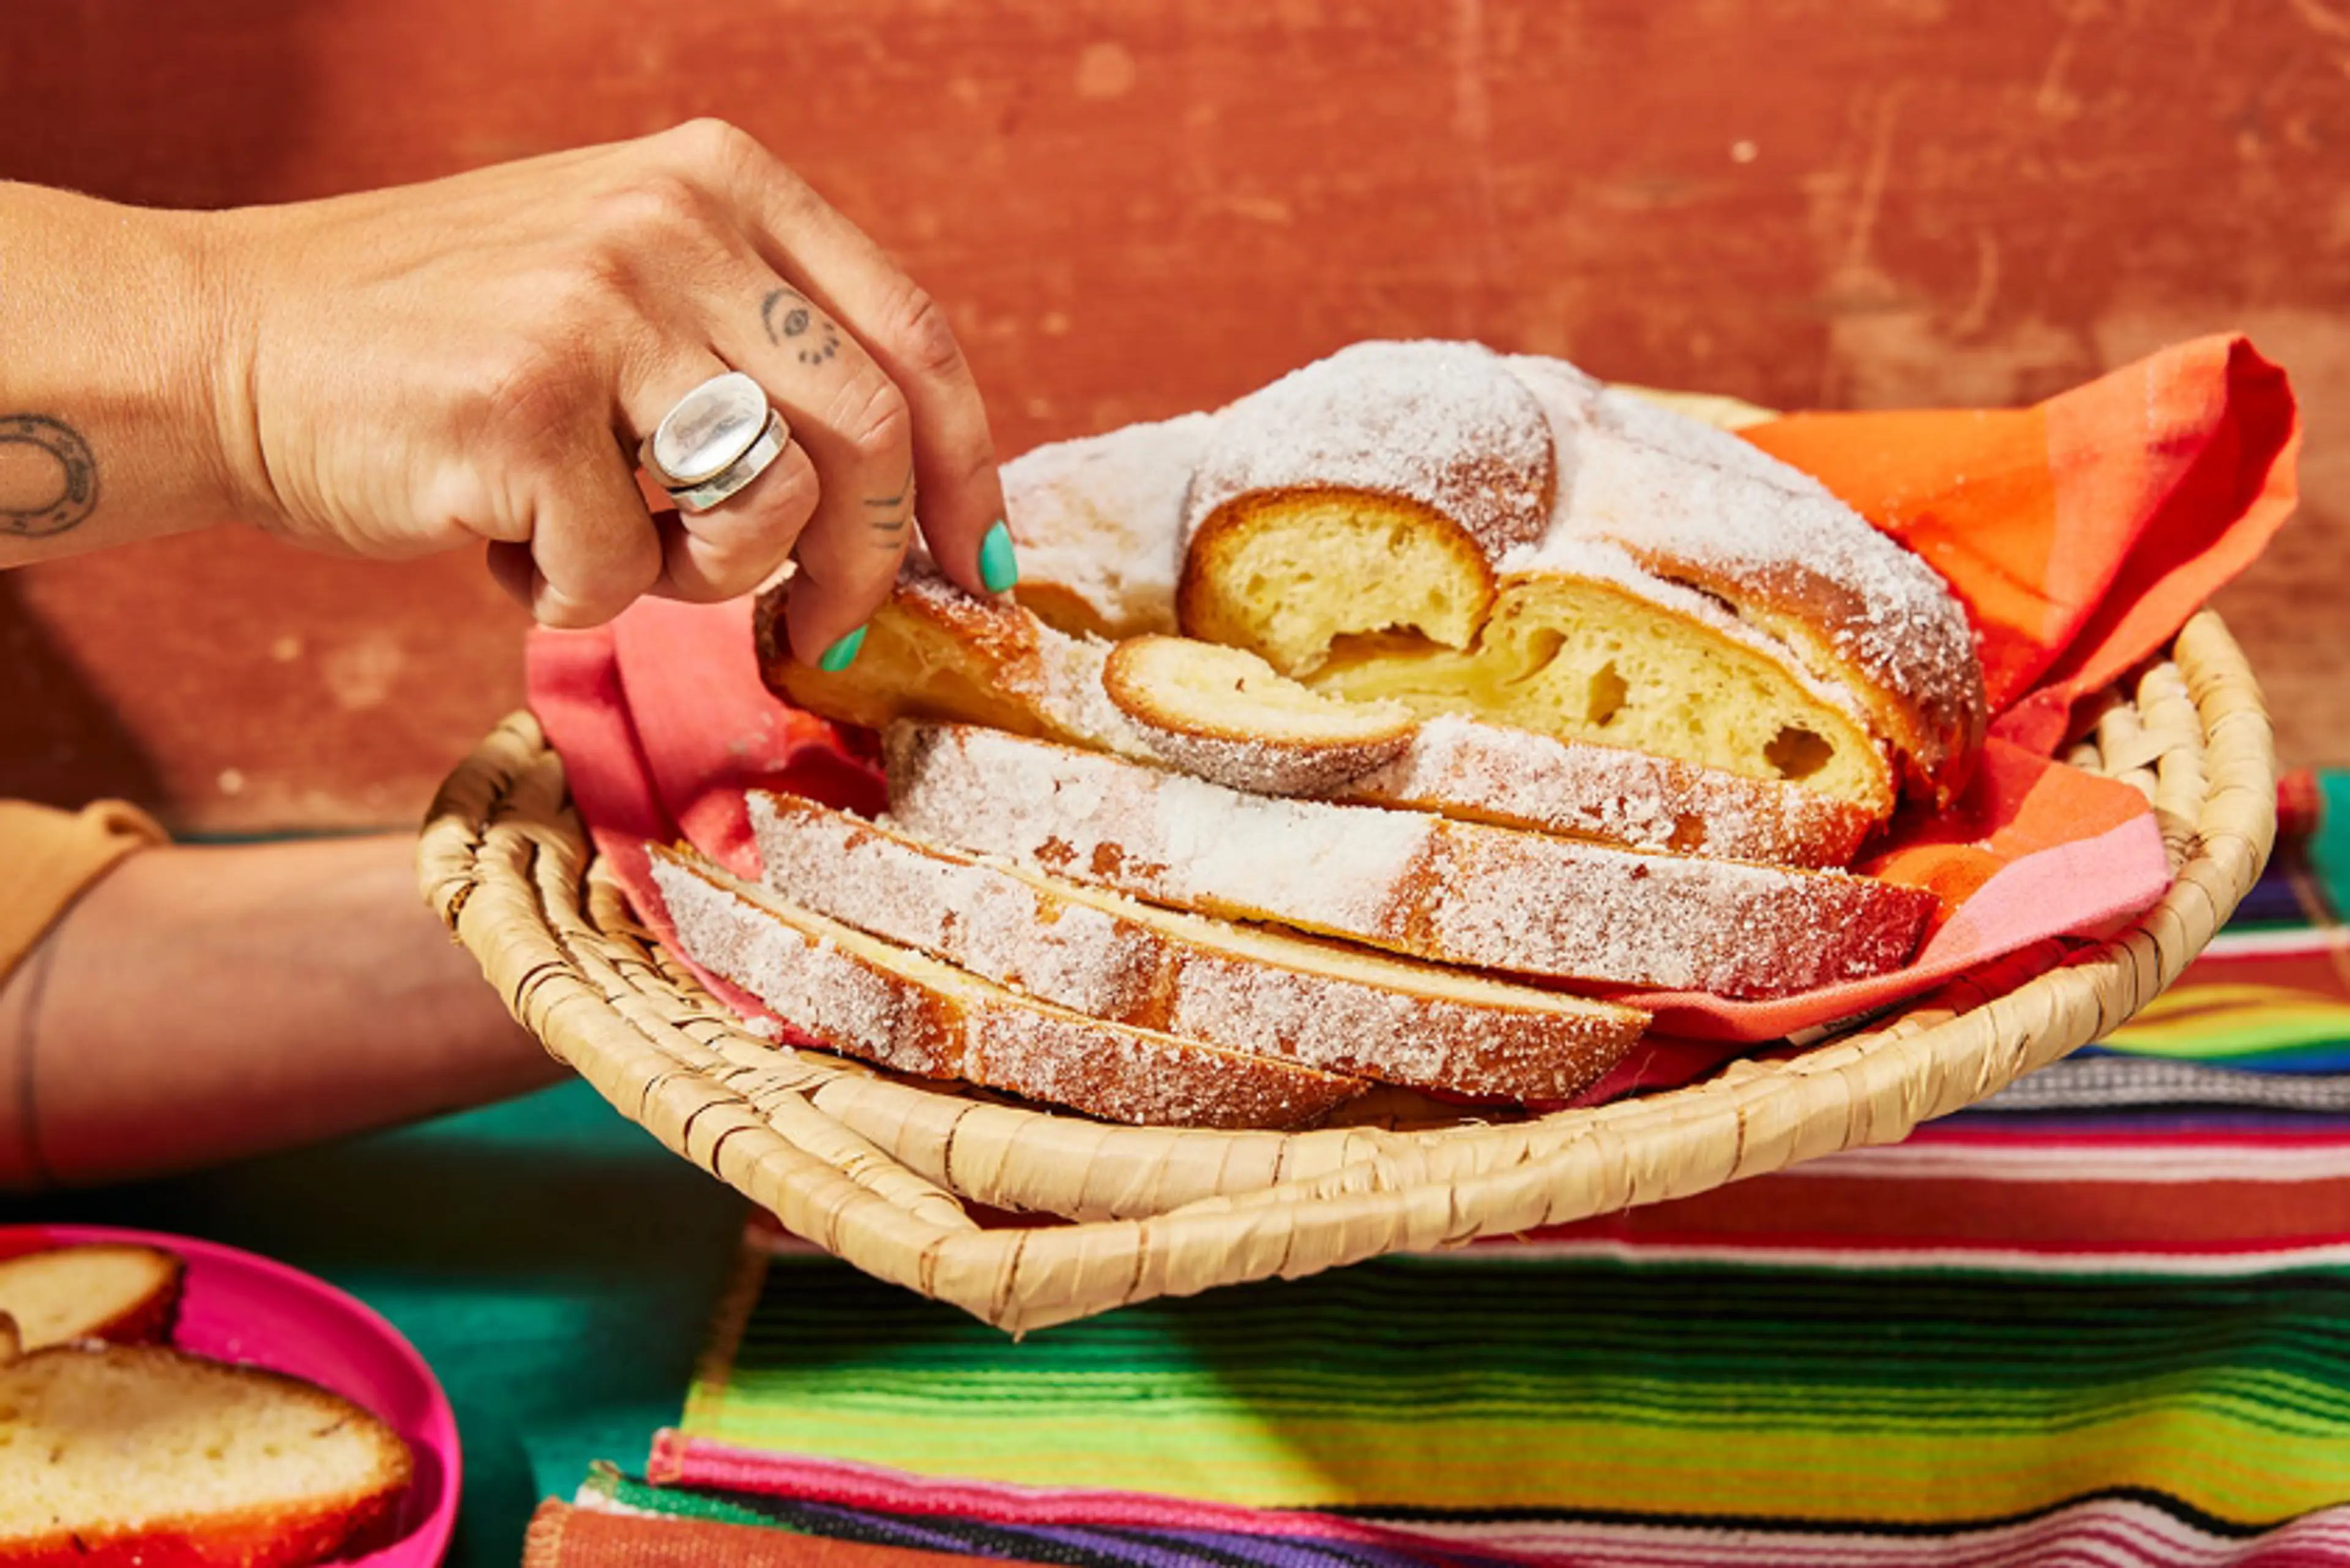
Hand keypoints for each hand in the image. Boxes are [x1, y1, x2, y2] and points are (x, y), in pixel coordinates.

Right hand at [205, 120, 1007, 656]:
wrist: (230, 347)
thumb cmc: (449, 352)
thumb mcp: (629, 289)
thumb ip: (759, 352)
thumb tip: (904, 503)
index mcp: (723, 182)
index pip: (912, 337)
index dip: (964, 470)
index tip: (975, 563)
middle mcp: (675, 221)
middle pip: (866, 432)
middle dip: (865, 563)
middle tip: (829, 633)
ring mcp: (600, 306)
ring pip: (763, 508)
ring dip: (699, 577)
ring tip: (606, 543)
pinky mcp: (525, 406)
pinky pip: (621, 569)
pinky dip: (573, 592)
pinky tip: (502, 537)